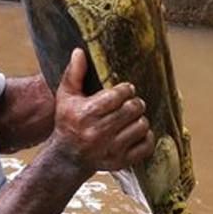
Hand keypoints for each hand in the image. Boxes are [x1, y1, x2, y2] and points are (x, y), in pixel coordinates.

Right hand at [49, 48, 154, 174]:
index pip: (118, 96)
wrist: (67, 157)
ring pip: (142, 126)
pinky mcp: (120, 162)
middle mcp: (97, 133)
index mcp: (85, 114)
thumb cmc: (68, 122)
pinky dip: (146, 137)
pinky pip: (146, 146)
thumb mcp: (66, 96)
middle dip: (135, 102)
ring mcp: (110, 150)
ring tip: (132, 118)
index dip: (126, 89)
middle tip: (132, 102)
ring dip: (140, 119)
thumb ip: (74, 73)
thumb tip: (79, 51)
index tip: (125, 90)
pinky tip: (137, 132)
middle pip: (133, 109)